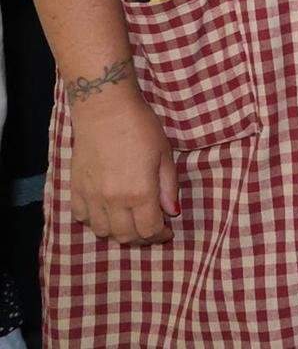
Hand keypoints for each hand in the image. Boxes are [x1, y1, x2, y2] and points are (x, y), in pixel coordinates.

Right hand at [68, 86, 178, 245]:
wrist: (105, 110)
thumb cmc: (141, 127)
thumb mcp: (165, 155)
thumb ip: (168, 187)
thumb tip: (172, 212)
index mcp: (140, 193)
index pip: (149, 230)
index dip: (159, 235)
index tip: (166, 231)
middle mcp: (113, 201)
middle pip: (125, 236)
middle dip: (141, 237)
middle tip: (150, 228)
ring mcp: (91, 196)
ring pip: (102, 231)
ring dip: (118, 231)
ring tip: (129, 220)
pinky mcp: (75, 188)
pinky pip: (81, 217)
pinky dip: (95, 220)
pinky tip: (106, 211)